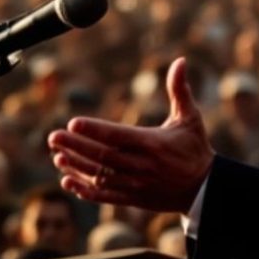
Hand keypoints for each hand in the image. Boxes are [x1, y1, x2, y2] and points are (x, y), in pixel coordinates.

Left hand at [48, 57, 212, 212]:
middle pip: (103, 156)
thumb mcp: (190, 118)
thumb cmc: (195, 148)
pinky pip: (105, 196)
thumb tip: (180, 60)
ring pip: (100, 176)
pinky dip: (85, 189)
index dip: (94, 130)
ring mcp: (136, 184)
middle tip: (54, 137)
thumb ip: (180, 90)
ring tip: (57, 156)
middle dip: (76, 146)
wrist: (204, 189)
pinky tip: (68, 180)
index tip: (73, 122)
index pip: (117, 136)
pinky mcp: (134, 198)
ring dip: (76, 167)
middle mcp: (142, 165)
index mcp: (152, 143)